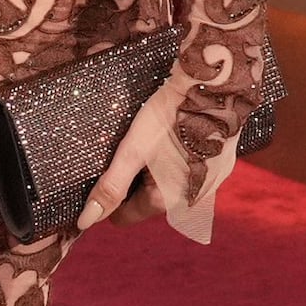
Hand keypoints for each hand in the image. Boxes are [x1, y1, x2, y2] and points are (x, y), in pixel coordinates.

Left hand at [74, 65, 229, 244]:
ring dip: (154, 168)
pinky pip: (186, 170)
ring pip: (165, 184)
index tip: (107, 170)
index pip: (124, 216)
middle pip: (145, 200)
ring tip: (149, 140)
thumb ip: (110, 187)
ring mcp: (208, 182)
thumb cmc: (171, 116)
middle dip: (133, 180)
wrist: (213, 84)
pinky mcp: (219, 164)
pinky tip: (171, 136)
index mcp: (166, 201)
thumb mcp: (133, 150)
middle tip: (127, 150)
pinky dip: (175, 158)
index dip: (110, 196)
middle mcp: (190, 199)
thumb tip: (85, 222)